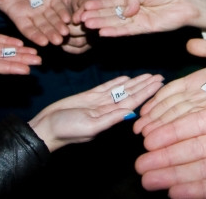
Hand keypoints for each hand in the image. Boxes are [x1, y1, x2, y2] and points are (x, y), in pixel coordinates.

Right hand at [0, 0, 70, 46]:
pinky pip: (58, 6)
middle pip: (43, 26)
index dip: (35, 36)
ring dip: (59, 25)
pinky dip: (63, 12)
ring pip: (53, 18)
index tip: (43, 43)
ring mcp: (43, 6)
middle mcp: (32, 14)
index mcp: (19, 16)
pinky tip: (68, 18)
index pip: (28, 29)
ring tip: (65, 32)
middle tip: (58, 40)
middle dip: (50, 33)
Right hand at [29, 73, 164, 151]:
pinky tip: (126, 78)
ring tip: (148, 75)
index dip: (146, 93)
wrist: (46, 127)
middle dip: (145, 86)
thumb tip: (130, 112)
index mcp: (110, 118)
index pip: (132, 102)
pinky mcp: (88, 97)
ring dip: (134, 82)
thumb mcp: (90, 126)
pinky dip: (116, 82)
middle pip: (130, 94)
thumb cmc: (66, 130)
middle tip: (160, 76)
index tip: (158, 85)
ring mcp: (98, 103)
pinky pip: (106, 88)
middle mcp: (107, 109)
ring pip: (121, 89)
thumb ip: (110, 118)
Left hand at [46, 0, 92, 54]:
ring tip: (61, 39)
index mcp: (87, 3)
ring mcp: (91, 33)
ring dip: (73, 40)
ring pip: (84, 40)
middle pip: (88, 27)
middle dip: (76, 30)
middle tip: (65, 32)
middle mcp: (93, 18)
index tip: (75, 18)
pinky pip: (80, 49)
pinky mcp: (86, 44)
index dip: (82, 14)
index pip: (89, 8)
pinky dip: (71, 48)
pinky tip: (62, 46)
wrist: (61, 11)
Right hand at [79, 0, 205, 36]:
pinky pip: (127, 31)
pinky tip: (103, 32)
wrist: (188, 3)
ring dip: (101, 24)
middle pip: (109, 13)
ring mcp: (137, 20)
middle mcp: (132, 10)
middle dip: (94, 15)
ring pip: (115, 23)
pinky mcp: (145, 29)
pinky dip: (115, 31)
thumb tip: (124, 10)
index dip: (97, 4)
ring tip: (87, 25)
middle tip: (79, 19)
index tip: (84, 6)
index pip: (111, 1)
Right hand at [136, 29, 205, 196]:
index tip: (151, 134)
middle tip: (139, 163)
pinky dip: (200, 189)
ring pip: (204, 168)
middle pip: (196, 148)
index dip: (175, 127)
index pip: (200, 120)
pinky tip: (176, 192)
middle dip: (167, 155)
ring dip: (176, 173)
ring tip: (147, 179)